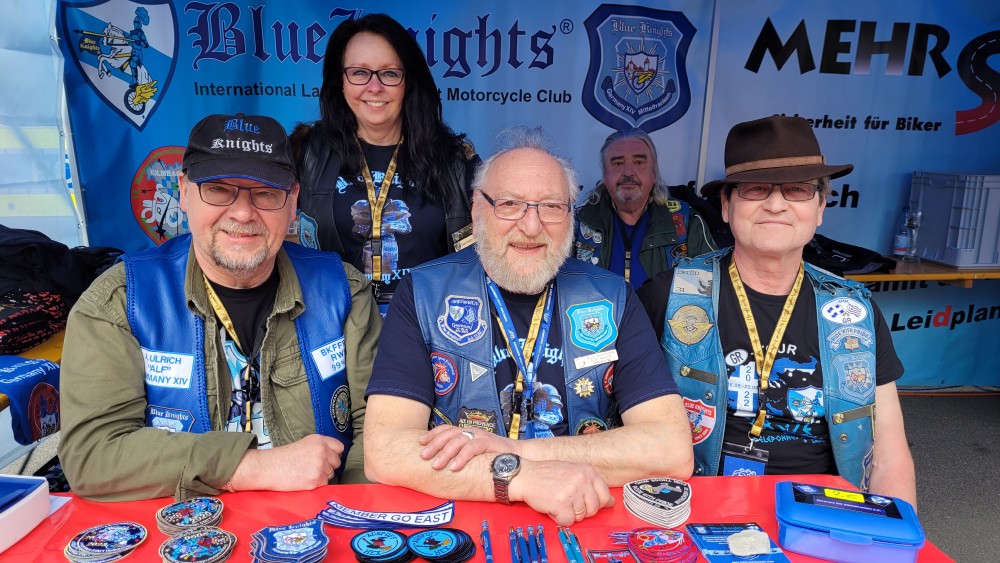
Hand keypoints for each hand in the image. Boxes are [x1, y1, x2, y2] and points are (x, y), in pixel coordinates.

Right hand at [229, 434, 343, 491]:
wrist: (268, 467)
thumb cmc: (283, 457)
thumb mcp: (304, 444)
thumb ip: (319, 447)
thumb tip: (332, 456)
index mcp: (319, 440)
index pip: (339, 447)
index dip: (333, 454)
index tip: (327, 458)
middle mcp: (322, 451)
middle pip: (337, 462)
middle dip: (328, 466)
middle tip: (313, 468)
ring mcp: (319, 466)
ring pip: (331, 474)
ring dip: (322, 476)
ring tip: (306, 473)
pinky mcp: (315, 480)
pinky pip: (324, 484)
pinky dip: (316, 484)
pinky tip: (304, 480)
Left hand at [418, 425, 519, 470]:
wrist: (516, 455)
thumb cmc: (492, 456)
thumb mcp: (473, 452)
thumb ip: (460, 453)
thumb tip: (440, 462)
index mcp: (466, 432)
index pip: (445, 429)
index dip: (432, 434)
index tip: (420, 443)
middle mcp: (471, 431)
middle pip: (448, 434)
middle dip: (434, 445)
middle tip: (423, 456)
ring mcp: (479, 435)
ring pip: (458, 441)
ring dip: (445, 453)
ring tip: (435, 465)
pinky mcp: (488, 442)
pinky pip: (472, 448)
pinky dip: (461, 458)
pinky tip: (454, 467)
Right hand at [507, 459, 613, 525]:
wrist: (525, 475)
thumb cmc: (547, 474)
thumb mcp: (573, 471)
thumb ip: (591, 485)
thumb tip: (611, 501)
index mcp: (588, 471)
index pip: (605, 495)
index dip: (595, 503)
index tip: (585, 502)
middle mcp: (582, 480)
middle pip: (593, 509)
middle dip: (581, 510)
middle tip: (567, 501)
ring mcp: (572, 492)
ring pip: (581, 516)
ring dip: (568, 513)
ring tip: (557, 501)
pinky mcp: (561, 504)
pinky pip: (568, 521)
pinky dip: (559, 518)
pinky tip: (552, 506)